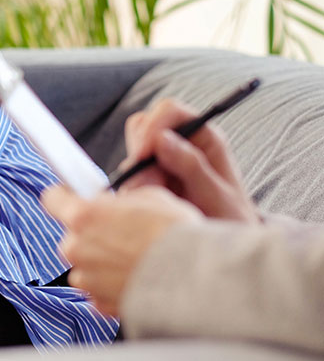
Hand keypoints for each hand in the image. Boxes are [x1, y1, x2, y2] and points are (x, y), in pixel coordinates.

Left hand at [41, 185, 201, 316]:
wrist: (195, 276)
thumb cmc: (175, 233)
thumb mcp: (150, 197)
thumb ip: (121, 201)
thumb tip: (118, 205)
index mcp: (84, 216)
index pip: (52, 199)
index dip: (63, 197)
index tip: (72, 198)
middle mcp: (77, 248)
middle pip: (72, 237)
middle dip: (91, 235)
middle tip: (121, 234)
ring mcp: (86, 278)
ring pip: (84, 266)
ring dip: (101, 263)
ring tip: (135, 260)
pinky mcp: (100, 303)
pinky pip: (98, 290)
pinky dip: (112, 285)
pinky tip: (137, 278)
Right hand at [119, 98, 259, 222]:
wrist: (223, 249)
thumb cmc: (231, 219)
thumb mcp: (217, 196)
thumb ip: (191, 166)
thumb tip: (162, 138)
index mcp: (203, 136)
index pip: (169, 110)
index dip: (153, 125)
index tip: (143, 155)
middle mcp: (179, 143)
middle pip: (143, 126)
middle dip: (141, 153)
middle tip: (152, 184)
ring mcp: (161, 161)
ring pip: (132, 153)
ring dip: (138, 177)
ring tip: (160, 202)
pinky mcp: (148, 180)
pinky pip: (128, 177)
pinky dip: (134, 192)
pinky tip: (153, 208)